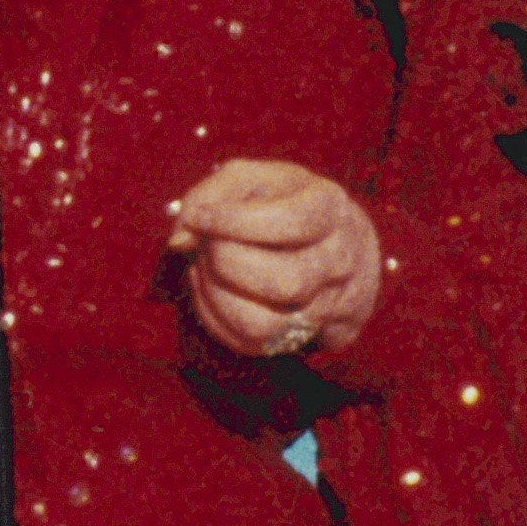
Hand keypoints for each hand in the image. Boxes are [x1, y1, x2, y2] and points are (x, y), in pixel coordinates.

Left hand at [166, 158, 383, 360]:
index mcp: (329, 207)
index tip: (201, 218)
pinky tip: (215, 295)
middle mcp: (340, 259)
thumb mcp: (252, 179)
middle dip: (224, 264)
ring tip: (204, 272)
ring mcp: (334, 303)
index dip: (234, 223)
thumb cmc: (286, 203)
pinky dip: (221, 323)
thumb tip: (181, 242)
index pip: (287, 223)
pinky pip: (258, 347)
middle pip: (280, 282)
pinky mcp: (322, 335)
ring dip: (216, 300)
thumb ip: (209, 195)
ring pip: (265, 326)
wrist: (345, 241)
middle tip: (205, 246)